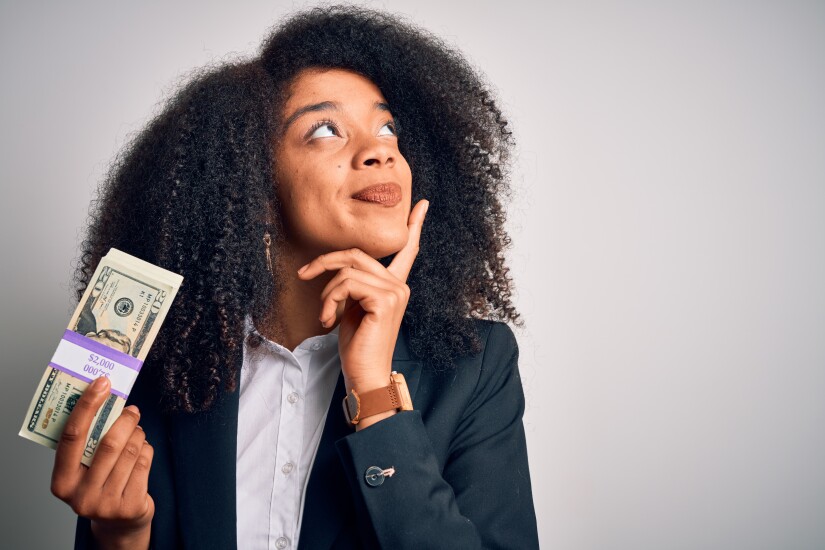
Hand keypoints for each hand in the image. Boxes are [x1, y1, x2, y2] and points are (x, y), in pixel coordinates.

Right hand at [51, 376, 153, 549]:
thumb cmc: (100, 483)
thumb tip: (103, 397)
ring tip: (137, 432)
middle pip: (108, 444)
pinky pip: (144, 463)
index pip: (72, 437)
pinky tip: (143, 450)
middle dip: (124, 421)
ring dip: (138, 435)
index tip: (101, 383)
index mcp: (62, 482)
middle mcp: (80, 495)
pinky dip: (147, 450)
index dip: (87, 406)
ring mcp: (106, 504)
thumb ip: (88, 442)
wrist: (118, 522)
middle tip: (132, 409)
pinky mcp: (130, 506)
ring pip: (131, 452)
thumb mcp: (84, 468)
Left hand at [298, 199, 427, 399]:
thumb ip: (354, 285)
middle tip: (303, 274)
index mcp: (395, 286)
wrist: (365, 374)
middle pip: (357, 254)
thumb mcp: (354, 308)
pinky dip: (330, 300)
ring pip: (348, 270)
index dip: (415, 225)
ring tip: (324, 315)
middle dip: (325, 262)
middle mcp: (399, 286)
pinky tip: (329, 319)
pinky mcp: (385, 300)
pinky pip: (347, 284)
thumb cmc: (358, 346)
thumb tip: (340, 270)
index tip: (423, 203)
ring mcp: (395, 292)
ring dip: (326, 292)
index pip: (408, 250)